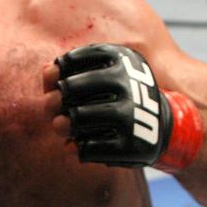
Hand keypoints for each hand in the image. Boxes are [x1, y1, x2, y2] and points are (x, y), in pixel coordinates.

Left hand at [46, 43, 202, 171]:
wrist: (158, 126)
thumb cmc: (116, 97)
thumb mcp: (100, 76)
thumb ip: (69, 73)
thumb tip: (47, 71)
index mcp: (123, 59)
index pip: (78, 58)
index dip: (60, 68)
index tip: (56, 78)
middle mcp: (130, 83)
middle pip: (74, 87)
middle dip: (56, 98)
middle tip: (51, 105)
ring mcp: (132, 115)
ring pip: (81, 117)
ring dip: (62, 124)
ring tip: (59, 125)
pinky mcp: (131, 145)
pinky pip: (91, 148)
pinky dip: (77, 148)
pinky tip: (73, 146)